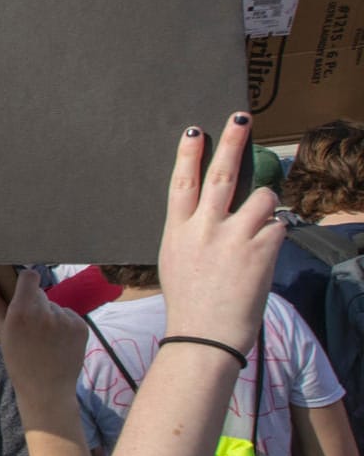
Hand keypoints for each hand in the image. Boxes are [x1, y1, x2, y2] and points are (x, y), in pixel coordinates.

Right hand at [0, 269, 86, 402]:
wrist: (46, 389)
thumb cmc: (18, 361)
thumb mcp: (2, 332)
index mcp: (22, 311)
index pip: (29, 276)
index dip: (25, 282)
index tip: (21, 293)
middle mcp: (46, 312)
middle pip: (40, 293)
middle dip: (34, 304)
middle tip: (30, 328)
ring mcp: (66, 319)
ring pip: (54, 306)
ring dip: (49, 316)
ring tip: (45, 340)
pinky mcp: (81, 326)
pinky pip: (68, 316)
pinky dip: (63, 325)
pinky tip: (57, 342)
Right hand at [159, 114, 284, 352]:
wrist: (205, 336)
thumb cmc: (190, 304)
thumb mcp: (177, 261)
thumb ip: (193, 233)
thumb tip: (216, 213)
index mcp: (177, 231)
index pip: (182, 182)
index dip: (188, 154)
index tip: (195, 131)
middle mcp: (204, 228)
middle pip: (220, 175)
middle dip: (232, 142)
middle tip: (240, 118)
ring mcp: (233, 238)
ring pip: (261, 198)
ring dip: (266, 206)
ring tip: (260, 225)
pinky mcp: (260, 250)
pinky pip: (278, 227)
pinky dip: (275, 236)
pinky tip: (265, 255)